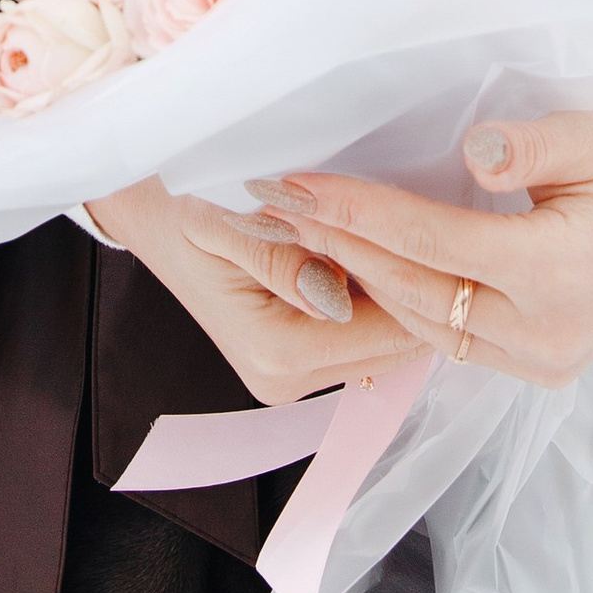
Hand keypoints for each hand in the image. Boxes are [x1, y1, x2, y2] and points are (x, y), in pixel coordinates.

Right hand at [83, 176, 422, 404]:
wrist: (151, 218)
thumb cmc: (185, 212)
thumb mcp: (226, 224)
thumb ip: (281, 260)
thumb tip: (333, 295)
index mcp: (277, 350)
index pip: (388, 332)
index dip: (419, 285)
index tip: (440, 240)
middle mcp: (285, 380)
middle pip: (392, 347)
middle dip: (414, 294)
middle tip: (433, 236)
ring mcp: (287, 378)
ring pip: (380, 345)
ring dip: (394, 298)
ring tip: (399, 241)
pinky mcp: (288, 366)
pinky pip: (356, 339)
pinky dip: (371, 303)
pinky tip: (367, 261)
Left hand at [244, 113, 592, 386]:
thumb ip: (536, 148)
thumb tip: (474, 153)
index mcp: (561, 275)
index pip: (431, 242)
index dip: (356, 211)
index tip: (292, 182)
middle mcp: (546, 335)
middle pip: (415, 292)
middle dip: (337, 247)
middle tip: (269, 204)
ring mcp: (544, 362)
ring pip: (427, 328)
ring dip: (360, 282)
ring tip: (299, 234)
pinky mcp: (541, 367)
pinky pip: (454, 342)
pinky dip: (403, 305)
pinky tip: (361, 270)